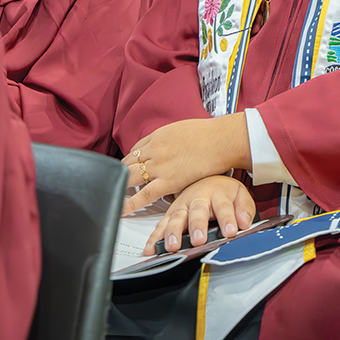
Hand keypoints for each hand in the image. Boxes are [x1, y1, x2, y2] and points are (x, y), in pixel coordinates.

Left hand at [122, 114, 251, 215]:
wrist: (222, 140)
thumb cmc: (208, 134)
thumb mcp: (182, 130)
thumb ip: (169, 140)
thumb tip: (167, 147)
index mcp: (158, 137)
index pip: (135, 150)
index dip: (130, 162)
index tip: (129, 169)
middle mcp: (154, 149)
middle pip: (128, 163)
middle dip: (121, 174)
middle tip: (118, 184)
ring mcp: (159, 165)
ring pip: (130, 177)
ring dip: (122, 187)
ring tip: (117, 196)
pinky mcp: (168, 181)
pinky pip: (143, 195)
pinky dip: (130, 203)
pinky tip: (122, 209)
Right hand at [144, 176, 256, 254]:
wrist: (208, 178)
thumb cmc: (224, 191)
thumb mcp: (240, 195)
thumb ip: (245, 209)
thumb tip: (244, 222)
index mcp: (218, 193)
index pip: (223, 206)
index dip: (227, 218)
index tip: (230, 231)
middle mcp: (198, 198)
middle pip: (197, 211)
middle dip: (197, 226)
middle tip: (198, 240)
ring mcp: (183, 205)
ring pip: (177, 217)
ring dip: (174, 232)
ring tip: (173, 246)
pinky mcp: (172, 213)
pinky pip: (162, 224)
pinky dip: (155, 237)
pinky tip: (151, 248)